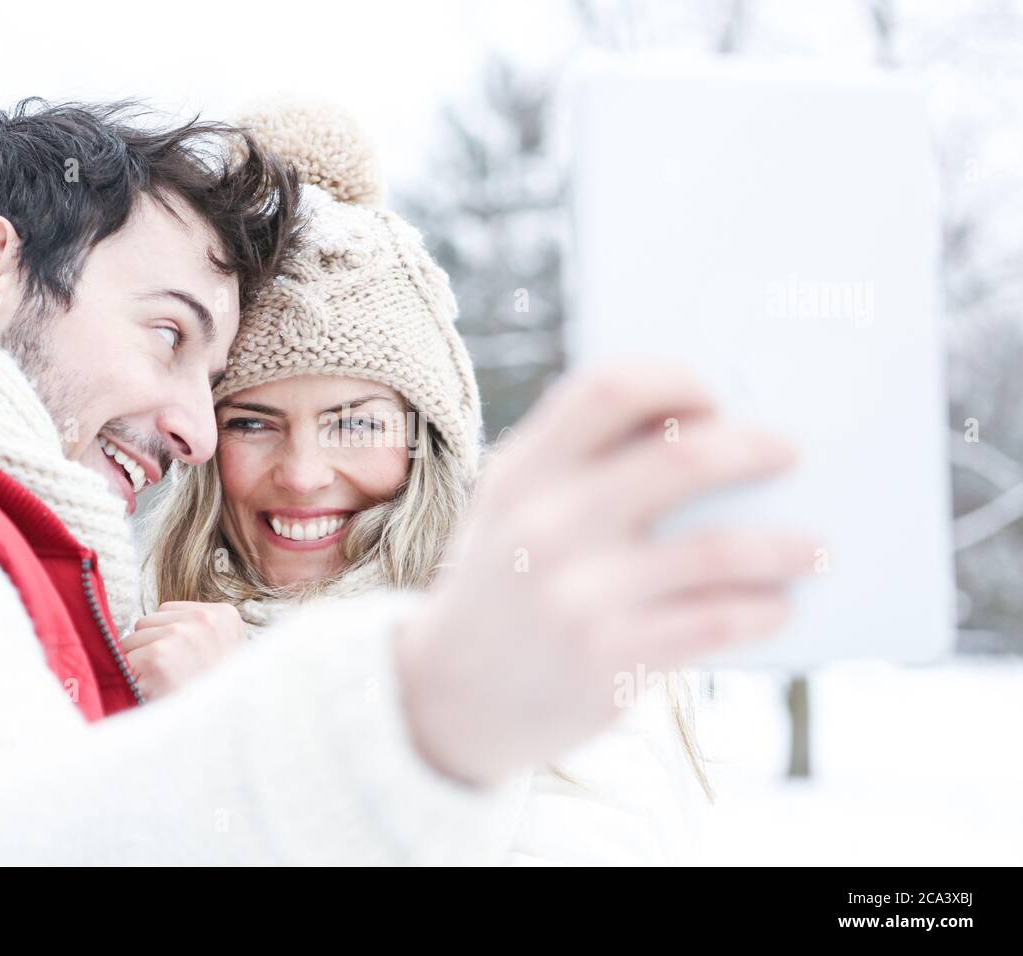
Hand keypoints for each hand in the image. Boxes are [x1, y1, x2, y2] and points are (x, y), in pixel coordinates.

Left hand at [122, 601, 248, 699]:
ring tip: (164, 688)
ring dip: (139, 664)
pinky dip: (128, 680)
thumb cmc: (214, 703)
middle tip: (172, 680)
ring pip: (131, 639)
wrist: (212, 741)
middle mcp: (204, 621)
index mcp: (224, 616)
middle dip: (151, 649)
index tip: (183, 665)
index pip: (169, 611)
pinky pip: (122, 659)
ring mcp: (180, 636)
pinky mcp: (157, 657)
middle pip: (147, 621)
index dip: (167, 640)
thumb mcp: (222, 655)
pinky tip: (151, 695)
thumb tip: (157, 623)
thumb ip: (198, 633)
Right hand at [395, 363, 819, 786]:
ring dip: (782, 546)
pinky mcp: (608, 658)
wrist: (445, 699)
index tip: (713, 400)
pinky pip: (715, 622)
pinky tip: (778, 608)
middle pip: (681, 457)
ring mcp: (577, 595)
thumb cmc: (501, 588)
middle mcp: (545, 526)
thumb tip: (701, 428)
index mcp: (522, 473)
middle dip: (753, 449)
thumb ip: (575, 465)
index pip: (609, 389)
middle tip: (789, 455)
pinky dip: (761, 610)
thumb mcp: (509, 512)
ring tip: (813, 549)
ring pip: (716, 549)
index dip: (676, 382)